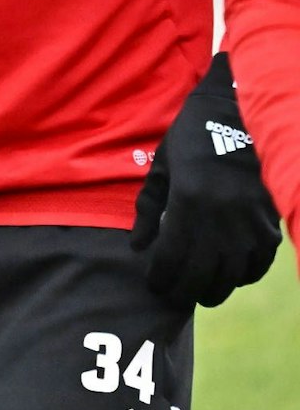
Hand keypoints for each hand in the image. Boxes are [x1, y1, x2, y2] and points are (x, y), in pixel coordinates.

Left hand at [131, 52, 282, 307]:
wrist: (239, 116)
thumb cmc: (192, 139)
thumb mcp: (162, 168)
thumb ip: (148, 208)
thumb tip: (138, 247)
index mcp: (188, 202)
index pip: (170, 258)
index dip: (160, 278)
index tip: (152, 285)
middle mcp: (220, 219)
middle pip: (200, 276)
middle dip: (183, 291)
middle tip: (173, 293)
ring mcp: (249, 225)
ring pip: (230, 277)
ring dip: (212, 289)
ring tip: (198, 289)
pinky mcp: (270, 226)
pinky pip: (257, 265)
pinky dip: (241, 276)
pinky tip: (228, 274)